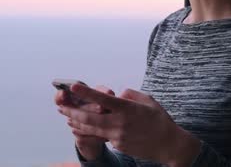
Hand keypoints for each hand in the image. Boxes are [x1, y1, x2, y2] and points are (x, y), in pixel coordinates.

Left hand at [57, 84, 201, 166]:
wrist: (169, 145)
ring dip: (77, 121)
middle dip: (73, 111)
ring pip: (92, 129)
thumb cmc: (159, 119)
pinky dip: (88, 130)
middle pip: (90, 117)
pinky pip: (100, 136)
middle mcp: (120, 123)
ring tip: (65, 115)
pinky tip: (79, 127)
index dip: (87, 92)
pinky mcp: (118, 145)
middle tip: (61, 104)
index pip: (103, 100)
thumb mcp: (148, 100)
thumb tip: (117, 94)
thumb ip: (130, 95)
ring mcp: (118, 136)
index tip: (74, 86)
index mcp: (127, 109)